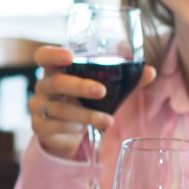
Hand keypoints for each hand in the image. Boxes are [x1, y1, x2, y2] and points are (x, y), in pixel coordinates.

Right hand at [27, 46, 155, 158]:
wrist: (65, 133)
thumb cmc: (83, 102)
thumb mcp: (102, 90)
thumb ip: (125, 80)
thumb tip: (150, 71)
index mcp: (55, 70)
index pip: (43, 56)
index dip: (53, 55)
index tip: (70, 56)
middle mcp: (43, 86)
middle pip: (55, 83)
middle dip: (79, 86)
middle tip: (101, 91)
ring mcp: (38, 107)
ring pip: (60, 108)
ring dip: (86, 114)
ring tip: (107, 121)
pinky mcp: (39, 126)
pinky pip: (56, 126)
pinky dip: (74, 128)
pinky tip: (87, 129)